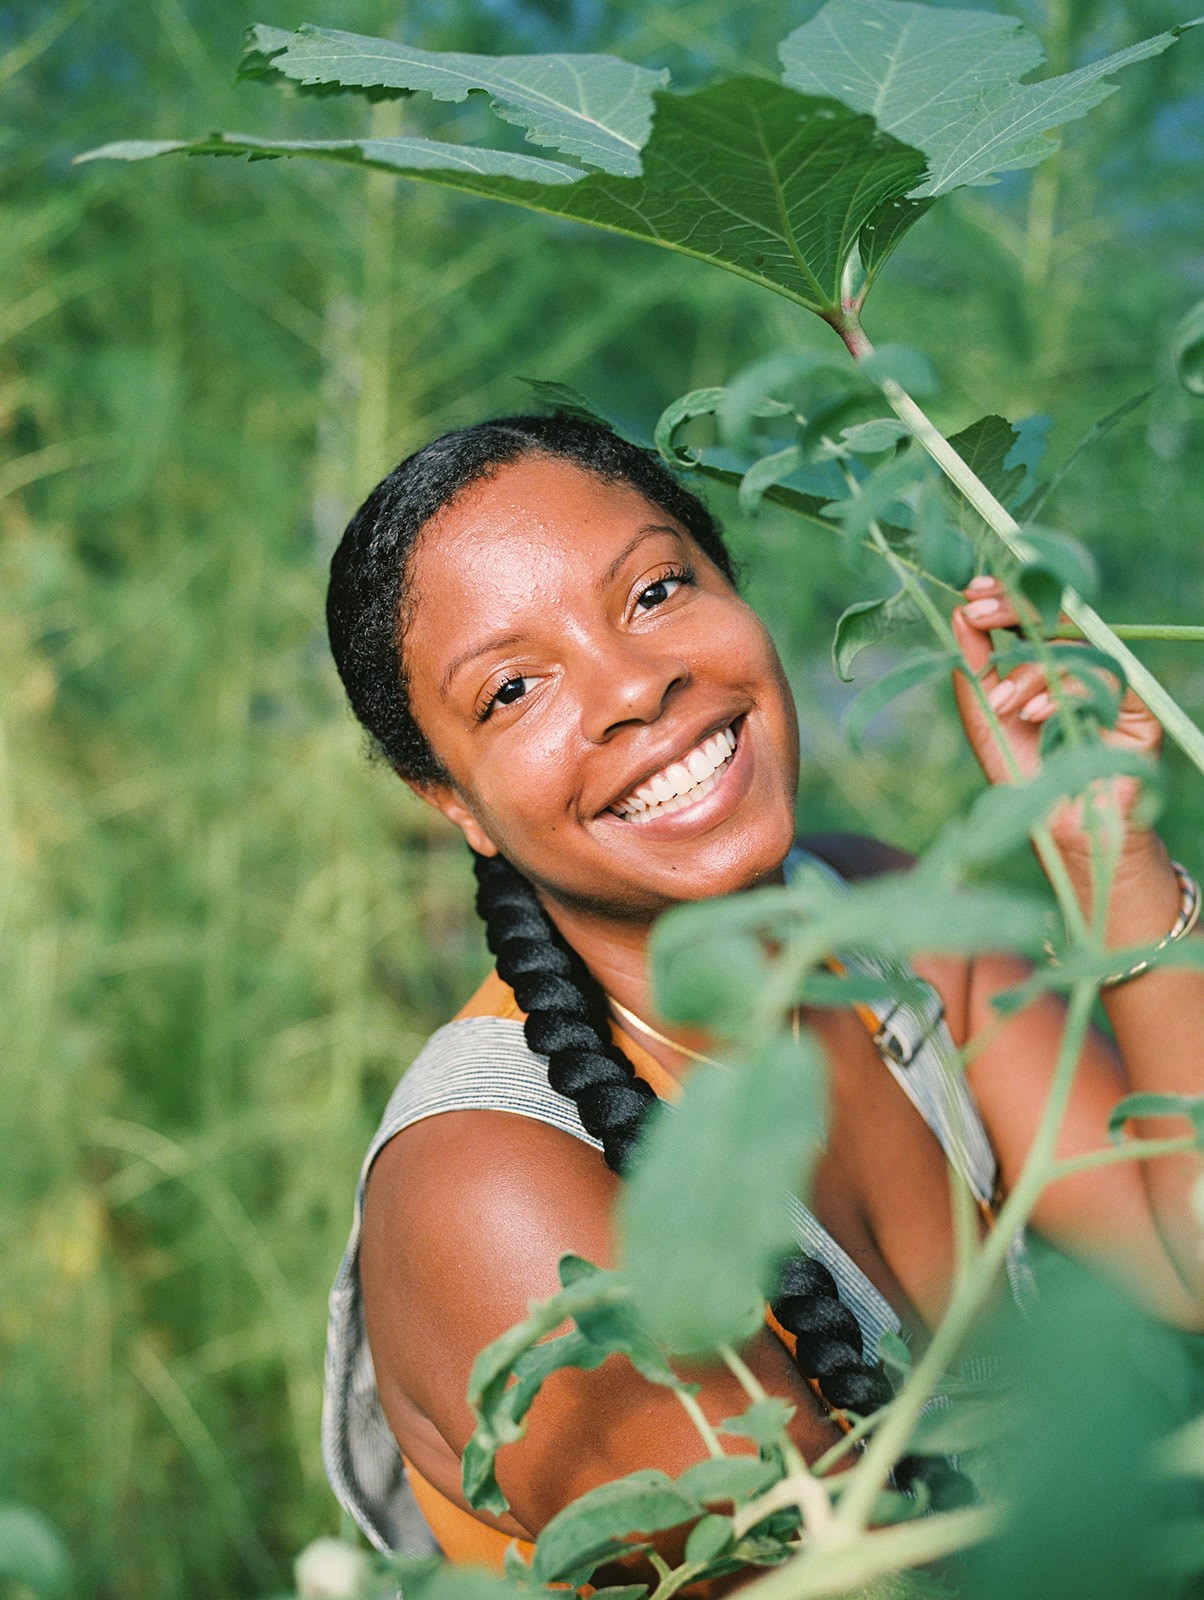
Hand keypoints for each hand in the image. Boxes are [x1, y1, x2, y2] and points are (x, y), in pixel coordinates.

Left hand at [950, 575, 1162, 858]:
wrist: (1059, 826)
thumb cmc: (1022, 773)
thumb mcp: (986, 719)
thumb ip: (975, 670)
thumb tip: (959, 614)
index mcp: (1044, 662)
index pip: (1030, 614)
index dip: (1004, 596)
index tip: (970, 590)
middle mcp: (1079, 666)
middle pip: (1055, 617)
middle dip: (1014, 610)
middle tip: (979, 614)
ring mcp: (1108, 682)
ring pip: (1071, 651)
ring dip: (1028, 673)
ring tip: (1001, 705)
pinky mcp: (1136, 706)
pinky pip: (1100, 682)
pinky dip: (1063, 695)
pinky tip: (1036, 716)